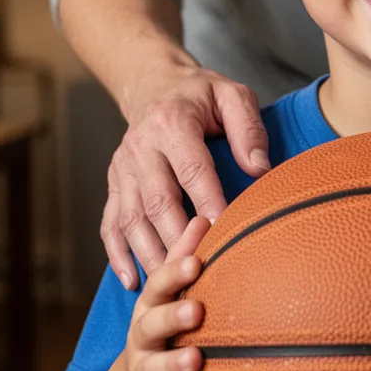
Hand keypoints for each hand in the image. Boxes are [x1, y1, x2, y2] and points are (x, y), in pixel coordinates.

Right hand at [104, 65, 269, 288]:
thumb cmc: (202, 94)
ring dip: (150, 254)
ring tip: (172, 285)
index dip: (209, 202)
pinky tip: (133, 281)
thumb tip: (260, 170)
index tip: (225, 231)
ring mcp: (122, 169)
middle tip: (200, 269)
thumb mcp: (232, 95)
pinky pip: (110, 225)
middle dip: (178, 238)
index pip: (192, 169)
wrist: (154, 84)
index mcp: (172, 123)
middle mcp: (141, 148)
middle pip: (158, 201)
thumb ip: (248, 129)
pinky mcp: (113, 185)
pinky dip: (118, 256)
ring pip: (131, 219)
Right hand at [123, 216, 210, 370]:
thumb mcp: (168, 292)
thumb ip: (185, 256)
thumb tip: (205, 215)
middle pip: (151, 324)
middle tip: (197, 310)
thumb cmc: (162, 325)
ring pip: (155, 367)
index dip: (175, 272)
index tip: (196, 261)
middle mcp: (143, 337)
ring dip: (174, 364)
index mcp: (151, 304)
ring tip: (196, 361)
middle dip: (172, 315)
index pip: (160, 284)